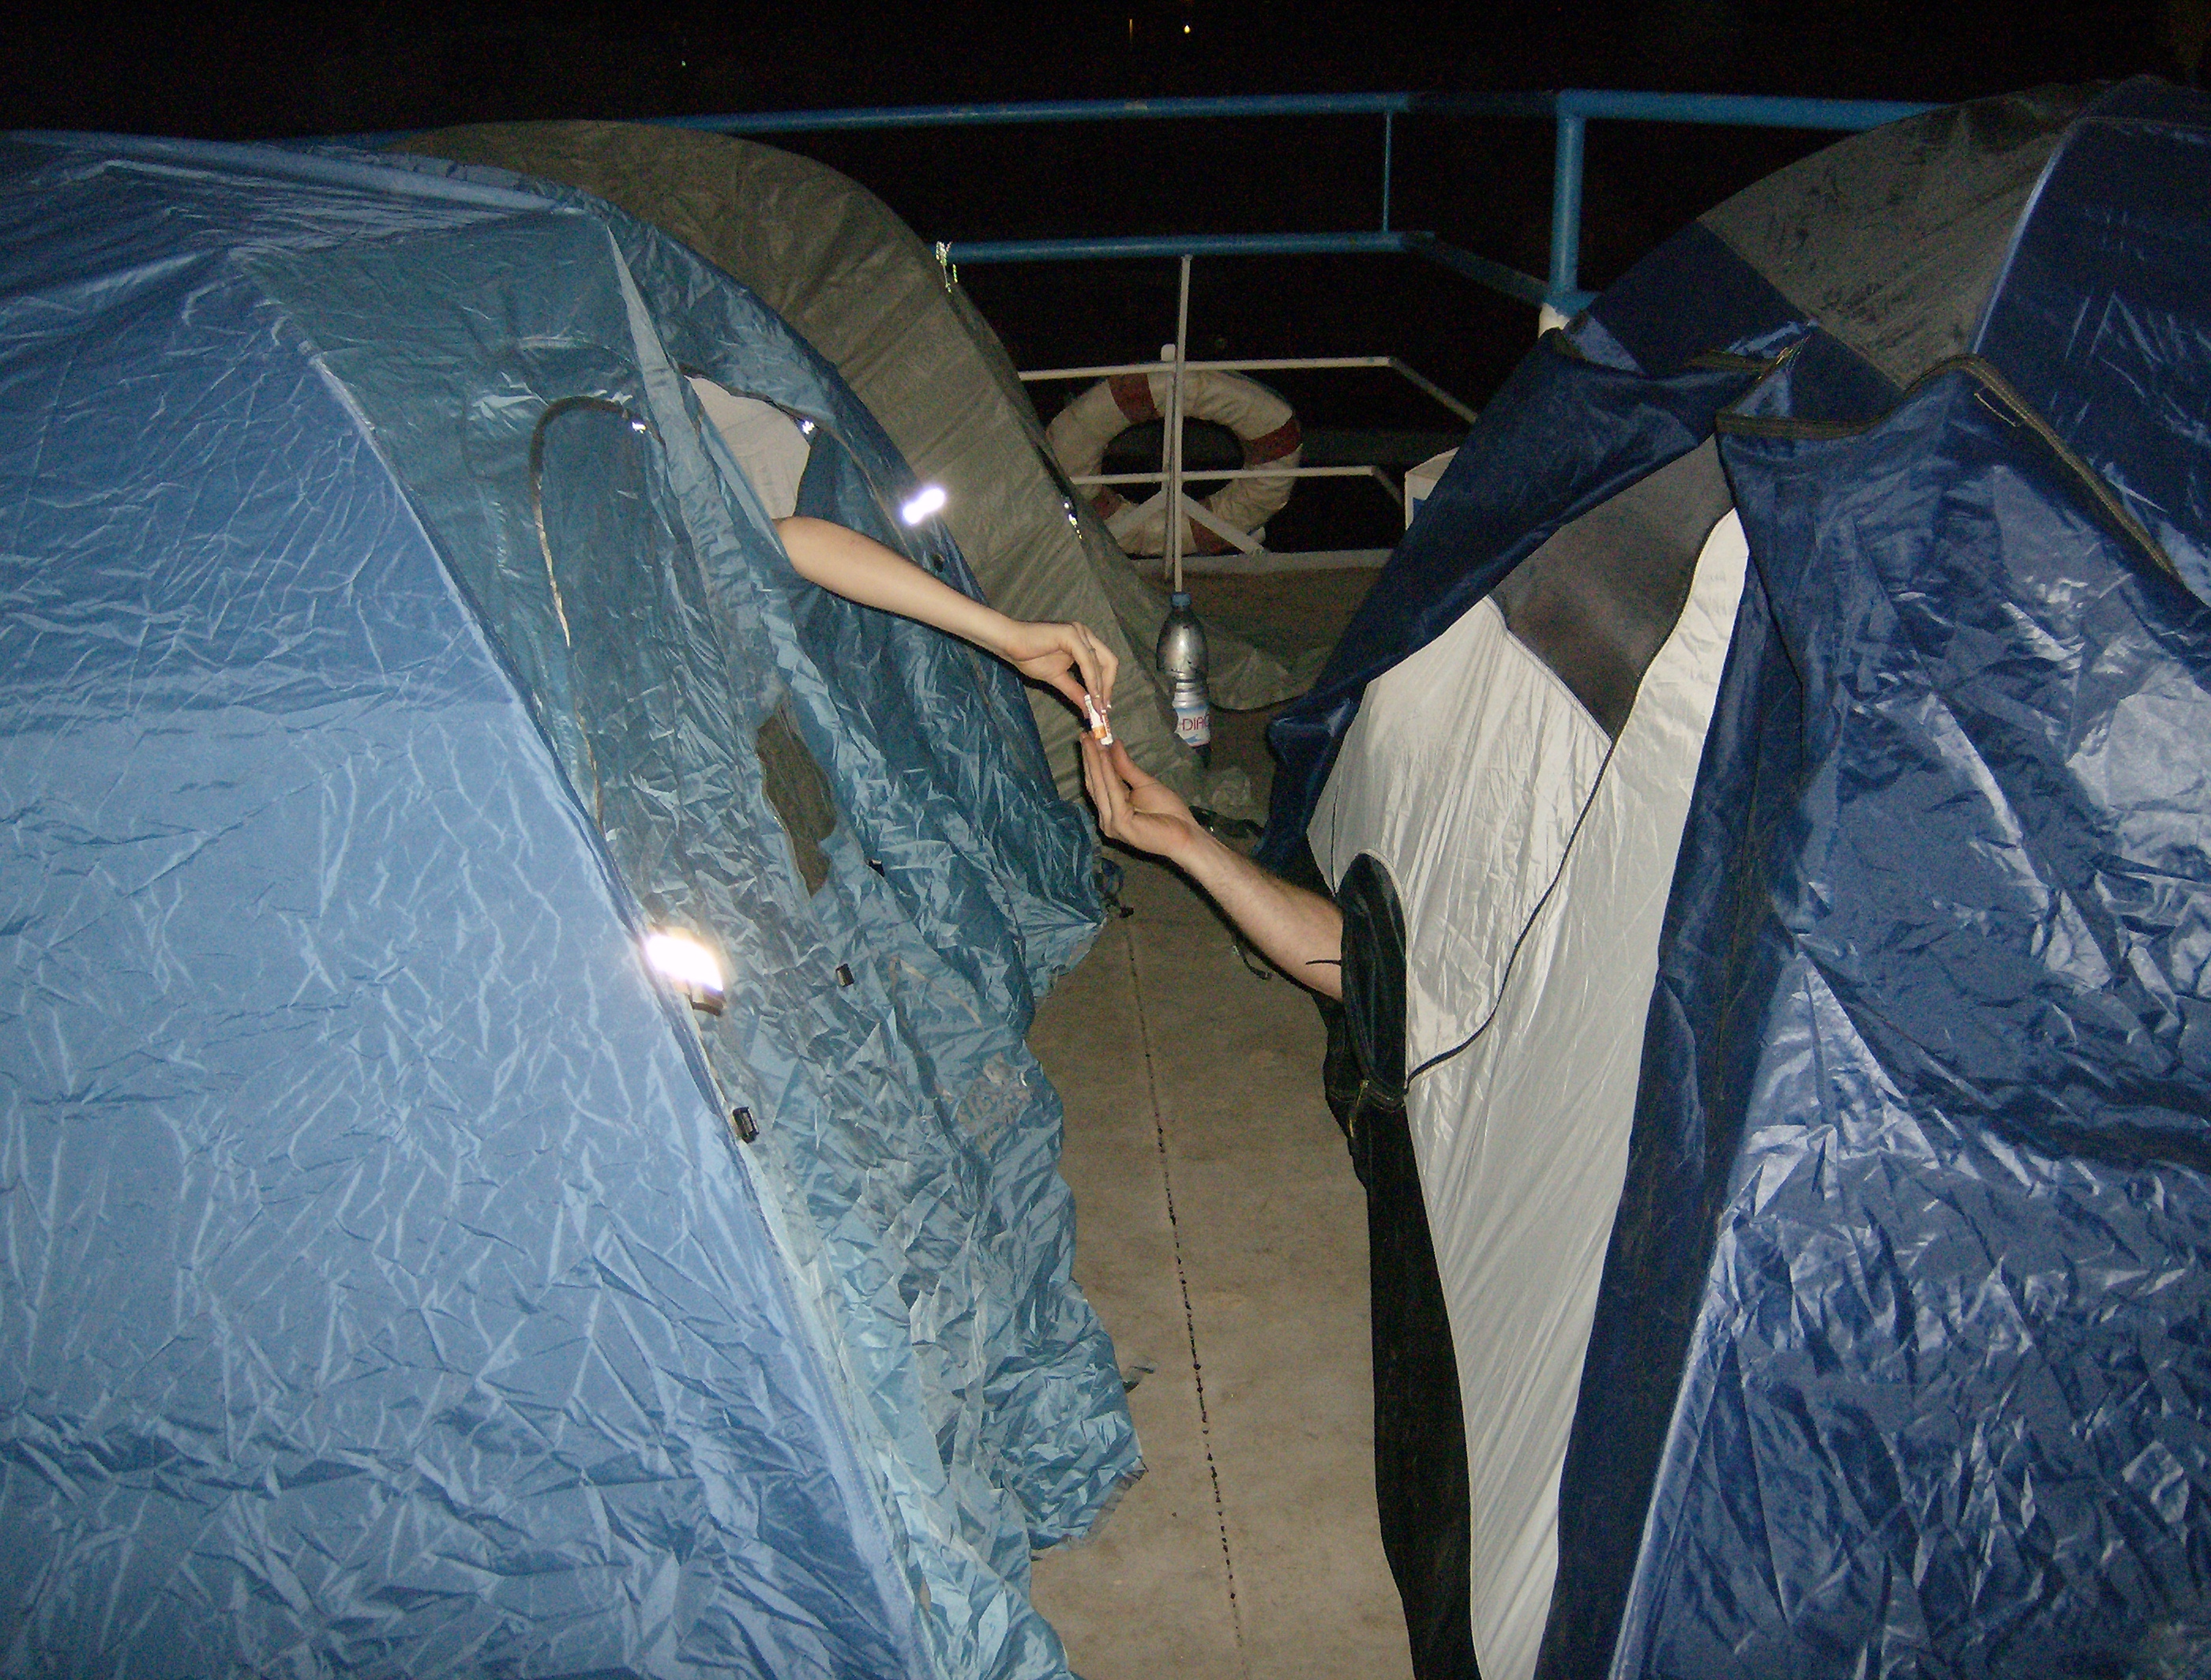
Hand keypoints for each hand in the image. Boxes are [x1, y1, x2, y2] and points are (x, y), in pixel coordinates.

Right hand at [993, 617, 1116, 714]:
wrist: (1010, 644)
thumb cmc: (1029, 656)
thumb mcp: (1058, 678)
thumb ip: (1075, 691)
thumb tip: (1089, 709)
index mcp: (1084, 641)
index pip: (1105, 663)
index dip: (1108, 685)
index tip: (1104, 706)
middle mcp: (1085, 634)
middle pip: (1109, 661)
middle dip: (1109, 687)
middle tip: (1103, 708)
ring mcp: (1079, 632)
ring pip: (1099, 662)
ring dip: (1100, 687)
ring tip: (1097, 706)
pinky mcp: (1071, 634)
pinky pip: (1086, 660)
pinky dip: (1091, 680)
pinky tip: (1091, 694)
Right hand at [1080, 735, 1204, 865]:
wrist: (1185, 834)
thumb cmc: (1168, 813)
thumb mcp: (1144, 783)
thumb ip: (1126, 767)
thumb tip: (1113, 744)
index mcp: (1112, 811)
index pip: (1097, 783)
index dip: (1092, 761)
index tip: (1089, 738)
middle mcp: (1107, 818)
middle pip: (1094, 783)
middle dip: (1090, 758)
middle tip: (1085, 734)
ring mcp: (1111, 822)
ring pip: (1099, 785)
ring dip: (1095, 761)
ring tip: (1092, 740)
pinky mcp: (1119, 823)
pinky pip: (1111, 791)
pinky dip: (1107, 771)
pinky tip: (1104, 755)